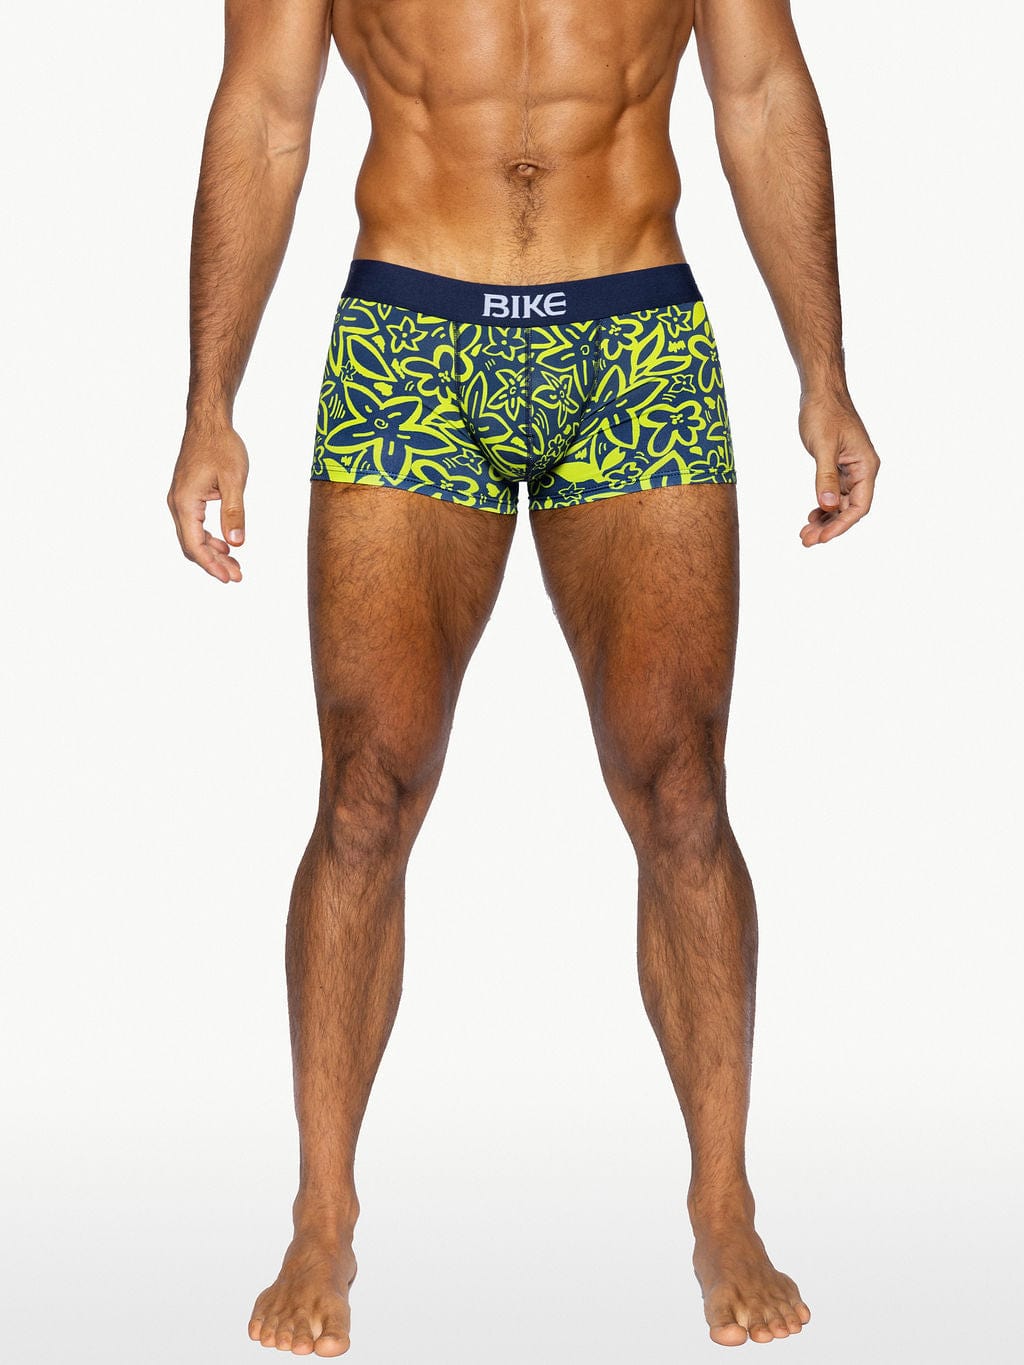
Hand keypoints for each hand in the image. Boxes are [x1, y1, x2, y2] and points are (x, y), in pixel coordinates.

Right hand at [167, 419, 248, 581]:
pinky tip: (226, 545)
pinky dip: (210, 538)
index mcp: (185, 502)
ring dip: (213, 552)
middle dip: (214, 563)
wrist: (208, 423)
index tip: (229, 578)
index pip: (194, 544)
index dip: (211, 565)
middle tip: (238, 576)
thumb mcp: (233, 480)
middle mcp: (177, 504)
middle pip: (192, 545)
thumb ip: (234, 512)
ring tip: (235, 565)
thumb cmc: (221, 446)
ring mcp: (180, 500)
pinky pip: (195, 525)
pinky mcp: (187, 496)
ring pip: (193, 537)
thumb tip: (236, 544)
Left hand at [797, 391, 879, 545]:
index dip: (842, 524)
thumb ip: (825, 477)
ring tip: (805, 533)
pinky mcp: (838, 466)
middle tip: (806, 540)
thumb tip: (828, 505)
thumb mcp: (824, 446)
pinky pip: (834, 493)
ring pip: (840, 503)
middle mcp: (862, 470)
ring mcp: (850, 469)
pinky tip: (811, 515)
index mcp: (866, 466)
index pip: (859, 506)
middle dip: (829, 526)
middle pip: (849, 508)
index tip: (822, 537)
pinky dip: (823, 505)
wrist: (820, 392)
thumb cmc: (824, 413)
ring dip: (825, 519)